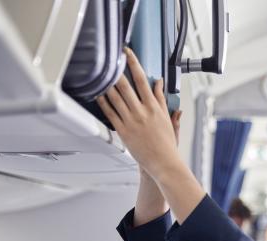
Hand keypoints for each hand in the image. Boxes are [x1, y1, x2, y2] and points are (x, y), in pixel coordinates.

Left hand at [96, 48, 180, 178]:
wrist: (163, 161)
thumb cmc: (166, 143)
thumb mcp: (167, 118)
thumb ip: (162, 99)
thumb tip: (160, 84)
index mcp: (154, 107)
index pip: (143, 79)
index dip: (134, 64)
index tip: (128, 53)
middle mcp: (142, 112)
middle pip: (126, 85)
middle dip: (117, 69)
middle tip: (111, 58)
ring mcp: (131, 121)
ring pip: (115, 97)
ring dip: (108, 83)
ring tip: (102, 73)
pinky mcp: (123, 130)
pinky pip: (110, 113)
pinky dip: (103, 102)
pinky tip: (99, 94)